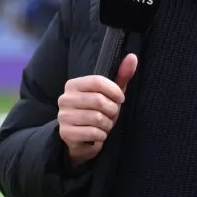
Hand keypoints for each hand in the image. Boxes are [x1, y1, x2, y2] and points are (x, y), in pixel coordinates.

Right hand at [57, 53, 136, 167]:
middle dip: (112, 110)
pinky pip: (94, 132)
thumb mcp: (109, 94)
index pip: (97, 81)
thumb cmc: (97, 113)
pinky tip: (97, 134)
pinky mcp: (66, 133)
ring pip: (97, 118)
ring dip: (107, 124)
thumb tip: (132, 57)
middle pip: (99, 100)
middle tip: (110, 115)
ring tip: (104, 125)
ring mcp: (63, 116)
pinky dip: (101, 136)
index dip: (114, 91)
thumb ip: (121, 76)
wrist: (81, 139)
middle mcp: (65, 98)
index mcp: (73, 85)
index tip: (120, 99)